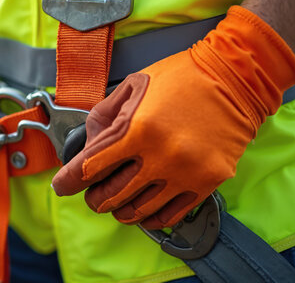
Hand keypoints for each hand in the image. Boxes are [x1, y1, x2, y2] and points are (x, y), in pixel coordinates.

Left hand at [52, 6, 294, 228]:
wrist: (234, 79)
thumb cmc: (180, 77)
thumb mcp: (132, 86)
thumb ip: (103, 117)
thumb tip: (87, 147)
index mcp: (136, 128)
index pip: (89, 167)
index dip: (68, 182)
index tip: (61, 186)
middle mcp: (160, 155)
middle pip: (110, 195)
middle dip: (93, 198)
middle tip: (91, 193)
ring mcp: (184, 173)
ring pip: (137, 211)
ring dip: (119, 209)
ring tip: (116, 201)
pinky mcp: (205, 182)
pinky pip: (168, 215)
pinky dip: (147, 217)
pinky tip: (142, 208)